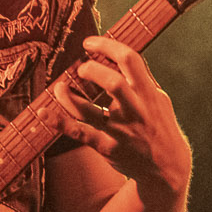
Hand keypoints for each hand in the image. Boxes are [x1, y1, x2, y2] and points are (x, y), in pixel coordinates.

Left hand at [56, 37, 191, 196]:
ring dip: (69, 96)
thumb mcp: (160, 100)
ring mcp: (120, 131)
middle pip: (113, 84)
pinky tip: (44, 113)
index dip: (107, 46)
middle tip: (81, 68)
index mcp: (149, 94)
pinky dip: (59, 123)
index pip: (130, 61)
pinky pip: (79, 134)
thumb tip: (121, 54)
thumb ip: (142, 79)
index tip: (89, 43)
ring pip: (89, 111)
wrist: (167, 168)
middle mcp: (135, 111)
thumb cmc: (160, 127)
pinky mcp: (107, 148)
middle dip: (92, 70)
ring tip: (60, 88)